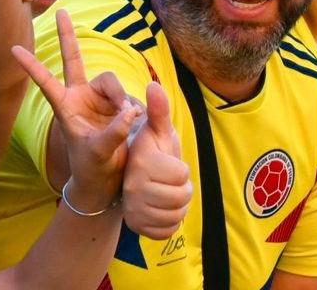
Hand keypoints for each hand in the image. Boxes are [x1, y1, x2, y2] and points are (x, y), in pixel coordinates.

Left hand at [11, 9, 142, 210]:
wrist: (108, 178)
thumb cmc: (94, 167)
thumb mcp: (100, 152)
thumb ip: (114, 131)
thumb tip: (129, 110)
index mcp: (66, 107)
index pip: (46, 82)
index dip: (31, 66)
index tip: (12, 49)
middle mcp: (81, 97)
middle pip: (76, 60)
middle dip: (69, 35)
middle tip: (60, 11)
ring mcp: (101, 99)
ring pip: (112, 81)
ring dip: (120, 97)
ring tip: (127, 118)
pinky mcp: (120, 104)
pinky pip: (129, 97)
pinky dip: (133, 108)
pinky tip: (135, 122)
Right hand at [122, 72, 191, 238]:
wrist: (133, 181)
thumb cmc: (151, 152)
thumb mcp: (158, 131)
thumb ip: (159, 110)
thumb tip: (153, 85)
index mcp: (142, 163)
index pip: (182, 175)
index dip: (182, 171)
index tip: (169, 165)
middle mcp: (134, 187)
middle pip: (182, 197)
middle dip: (183, 190)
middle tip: (170, 182)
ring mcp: (134, 209)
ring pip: (176, 216)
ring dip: (178, 206)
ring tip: (166, 194)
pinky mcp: (137, 227)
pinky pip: (167, 231)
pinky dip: (170, 224)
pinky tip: (162, 211)